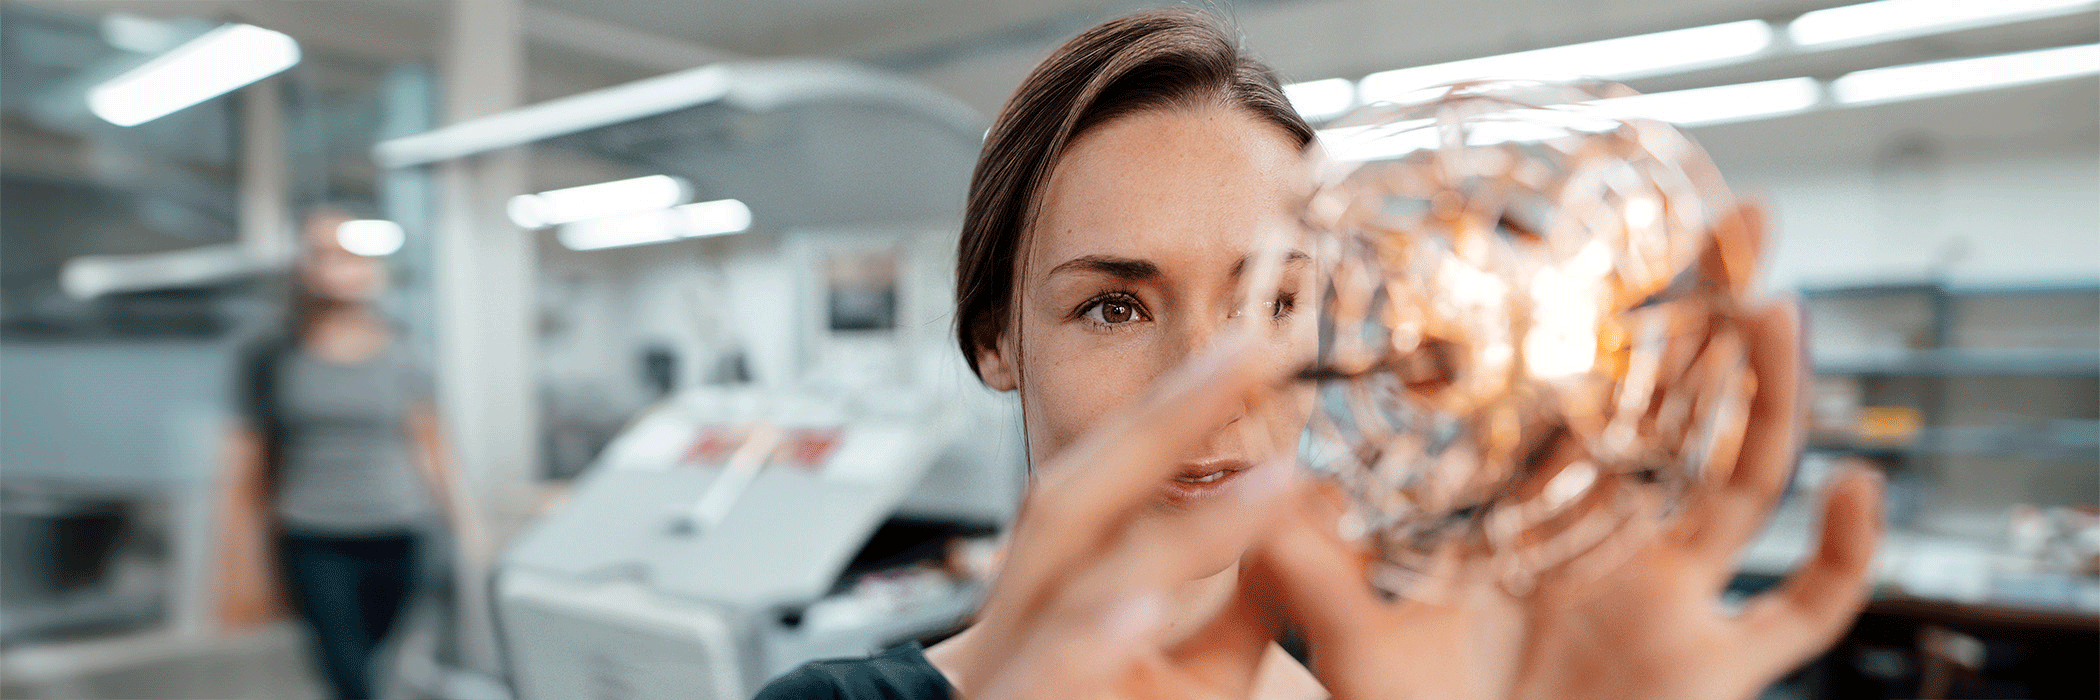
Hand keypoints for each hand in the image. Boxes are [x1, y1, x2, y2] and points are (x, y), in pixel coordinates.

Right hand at [928, 336, 1298, 699]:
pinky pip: (1053, 672)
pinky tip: (1147, 608)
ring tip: (1269, 490)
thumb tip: (1307, 528)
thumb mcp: (1185, 671)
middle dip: (1164, 417)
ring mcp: (1012, 661)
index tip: (1261, 342)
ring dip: (1172, 530)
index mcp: (1061, 579)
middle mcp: (1023, 607)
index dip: (1181, 405)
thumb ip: (1240, 606)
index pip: (1118, 474)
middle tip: (1258, 349)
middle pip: (1081, 489)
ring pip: (1074, 578)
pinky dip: (1097, 638)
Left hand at [1248, 204, 1886, 699]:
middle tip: (1738, 219)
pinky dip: (1843, 558)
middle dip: (1709, 320)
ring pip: (1741, 486)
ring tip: (1776, 305)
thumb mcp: (1357, 650)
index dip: (1598, 319)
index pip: (1574, 398)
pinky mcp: (1716, 672)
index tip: (1611, 233)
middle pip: (1677, 413)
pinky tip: (1858, 484)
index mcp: (1530, 523)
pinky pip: (1802, 615)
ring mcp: (1671, 606)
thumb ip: (1316, 579)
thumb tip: (1266, 499)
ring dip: (1769, 399)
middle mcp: (1609, 549)